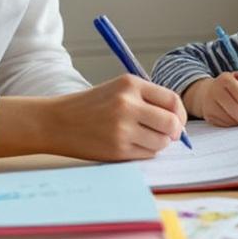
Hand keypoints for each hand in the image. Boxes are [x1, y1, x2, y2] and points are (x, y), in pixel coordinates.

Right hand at [45, 75, 187, 160]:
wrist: (58, 121)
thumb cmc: (91, 107)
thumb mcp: (118, 90)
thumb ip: (147, 100)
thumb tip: (178, 122)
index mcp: (130, 84)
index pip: (172, 100)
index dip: (179, 114)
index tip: (176, 122)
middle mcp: (127, 104)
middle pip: (171, 123)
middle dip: (173, 132)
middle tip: (166, 135)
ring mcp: (122, 128)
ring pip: (161, 142)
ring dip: (158, 144)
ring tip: (142, 138)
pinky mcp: (117, 149)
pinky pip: (147, 154)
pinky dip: (144, 152)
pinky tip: (130, 145)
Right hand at [184, 72, 237, 126]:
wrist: (210, 93)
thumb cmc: (234, 91)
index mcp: (226, 79)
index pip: (237, 89)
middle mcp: (215, 89)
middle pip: (232, 107)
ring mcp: (210, 103)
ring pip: (228, 118)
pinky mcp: (208, 115)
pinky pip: (224, 125)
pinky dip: (233, 126)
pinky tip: (237, 121)